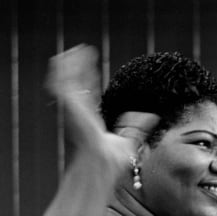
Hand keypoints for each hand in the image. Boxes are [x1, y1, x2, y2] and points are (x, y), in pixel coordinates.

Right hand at [45, 45, 158, 179]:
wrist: (102, 165)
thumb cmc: (111, 162)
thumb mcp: (128, 141)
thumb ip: (138, 127)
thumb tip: (153, 117)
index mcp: (89, 120)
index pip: (87, 93)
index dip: (88, 77)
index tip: (90, 62)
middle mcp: (79, 114)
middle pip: (74, 85)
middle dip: (75, 67)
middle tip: (79, 49)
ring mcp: (73, 112)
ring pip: (67, 83)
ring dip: (68, 66)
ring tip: (74, 50)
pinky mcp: (72, 108)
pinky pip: (64, 86)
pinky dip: (63, 73)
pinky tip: (66, 59)